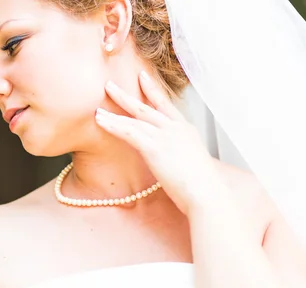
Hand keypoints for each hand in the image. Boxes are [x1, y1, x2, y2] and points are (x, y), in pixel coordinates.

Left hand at [96, 71, 222, 214]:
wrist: (207, 192)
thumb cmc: (203, 186)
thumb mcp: (195, 164)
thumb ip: (182, 157)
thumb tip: (175, 163)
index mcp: (186, 130)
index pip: (166, 105)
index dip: (152, 90)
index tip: (142, 77)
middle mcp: (175, 128)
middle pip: (146, 107)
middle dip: (125, 96)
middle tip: (109, 85)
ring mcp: (165, 136)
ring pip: (134, 119)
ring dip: (113, 113)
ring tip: (97, 110)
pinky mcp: (154, 148)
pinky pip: (129, 132)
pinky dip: (113, 126)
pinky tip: (101, 121)